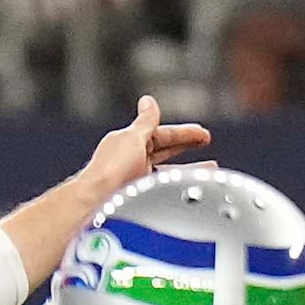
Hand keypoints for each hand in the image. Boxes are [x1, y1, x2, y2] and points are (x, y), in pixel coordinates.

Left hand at [77, 96, 211, 199]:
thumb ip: (146, 120)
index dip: (183, 132)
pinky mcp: (137, 198)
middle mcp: (131, 160)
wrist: (98, 203)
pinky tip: (188, 189)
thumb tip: (148, 100)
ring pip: (166, 171)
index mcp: (129, 142)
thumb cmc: (111, 171)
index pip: (161, 133)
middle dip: (186, 145)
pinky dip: (178, 186)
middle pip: (164, 150)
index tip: (203, 133)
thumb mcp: (134, 137)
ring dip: (187, 169)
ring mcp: (133, 180)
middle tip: (205, 141)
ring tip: (207, 171)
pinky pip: (163, 188)